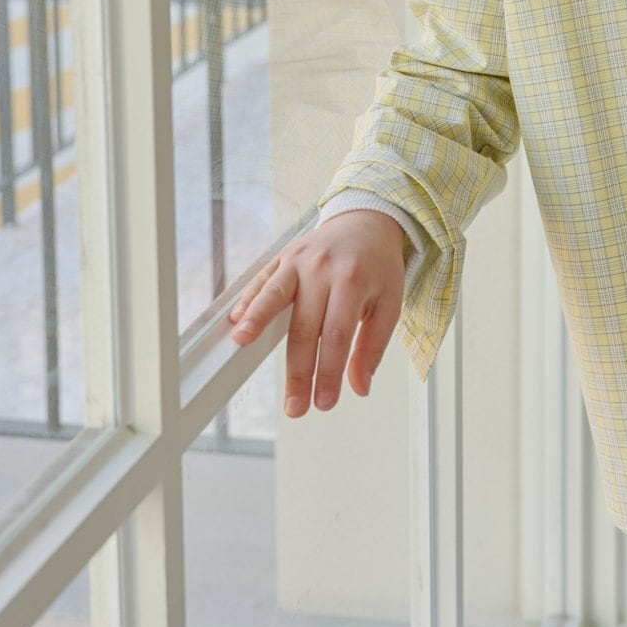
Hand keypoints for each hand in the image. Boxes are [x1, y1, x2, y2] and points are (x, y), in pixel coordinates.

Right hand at [227, 210, 408, 417]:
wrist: (366, 219)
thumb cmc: (378, 266)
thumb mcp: (389, 303)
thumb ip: (374, 346)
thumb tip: (359, 387)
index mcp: (353, 281)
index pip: (337, 336)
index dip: (329, 373)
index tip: (324, 403)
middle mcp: (323, 269)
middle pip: (305, 327)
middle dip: (298, 372)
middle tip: (295, 407)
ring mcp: (299, 260)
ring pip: (275, 295)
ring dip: (257, 320)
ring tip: (242, 345)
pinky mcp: (283, 256)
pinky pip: (262, 278)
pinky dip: (248, 299)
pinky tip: (237, 321)